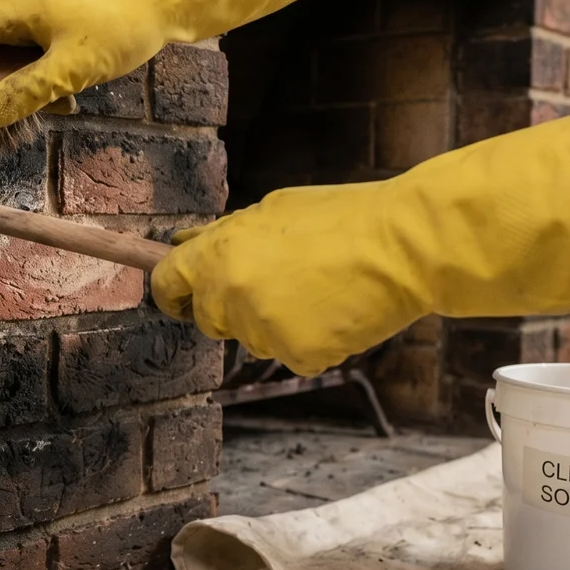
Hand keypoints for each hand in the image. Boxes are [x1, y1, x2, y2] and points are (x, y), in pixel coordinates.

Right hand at [0, 0, 337, 127]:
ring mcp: (42, 4)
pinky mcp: (62, 12)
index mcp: (15, 7)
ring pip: (10, 48)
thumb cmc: (119, 26)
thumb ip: (26, 92)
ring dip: (9, 79)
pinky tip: (59, 97)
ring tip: (13, 109)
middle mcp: (21, 1)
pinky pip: (34, 45)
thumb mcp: (71, 68)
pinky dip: (35, 71)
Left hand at [150, 111, 569, 374]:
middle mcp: (231, 295)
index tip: (182, 295)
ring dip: (277, 324)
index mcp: (219, 254)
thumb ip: (225, 236)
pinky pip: (293, 357)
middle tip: (278, 285)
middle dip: (232, 307)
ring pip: (255, 339)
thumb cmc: (343, 219)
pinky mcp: (297, 357)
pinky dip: (313, 342)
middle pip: (210, 318)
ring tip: (321, 290)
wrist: (403, 246)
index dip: (174, 291)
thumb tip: (185, 246)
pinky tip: (338, 313)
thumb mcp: (271, 211)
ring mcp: (263, 330)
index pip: (167, 284)